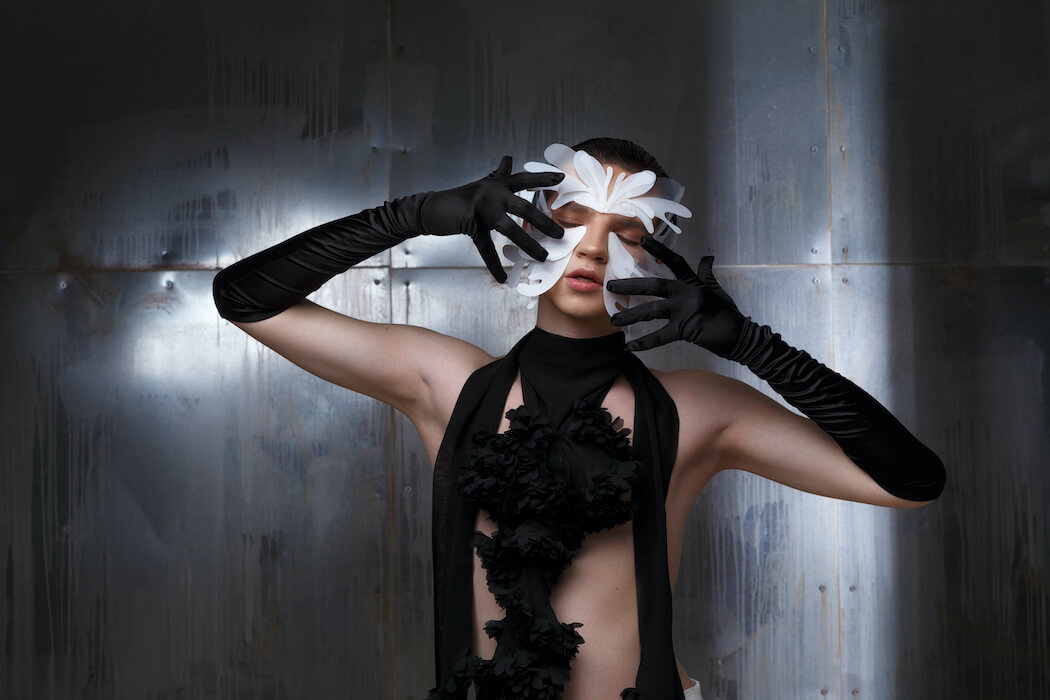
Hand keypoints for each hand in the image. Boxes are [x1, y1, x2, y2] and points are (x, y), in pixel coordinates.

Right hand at [419, 155, 564, 281]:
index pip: (524, 179)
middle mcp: (492, 193)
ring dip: (529, 245)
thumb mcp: (480, 185)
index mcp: (497, 184)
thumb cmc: (459, 199)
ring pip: (510, 229)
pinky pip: (486, 248)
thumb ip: (497, 174)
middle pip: (524, 207)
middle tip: (561, 235)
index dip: (543, 178)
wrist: (431, 209)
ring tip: (543, 257)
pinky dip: (494, 265)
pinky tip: (502, 278)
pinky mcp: (471, 224)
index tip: (562, 179)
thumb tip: (509, 157)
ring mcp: (481, 208)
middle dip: (545, 222)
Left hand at [605, 236, 746, 354]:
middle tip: (610, 285)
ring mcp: (686, 310)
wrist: (740, 335)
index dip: (659, 250)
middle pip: (654, 285)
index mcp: (693, 282)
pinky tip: (630, 346)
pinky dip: (644, 342)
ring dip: (630, 315)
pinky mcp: (686, 329)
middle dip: (630, 286)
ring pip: (651, 311)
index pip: (675, 262)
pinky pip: (660, 336)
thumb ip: (706, 273)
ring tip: (614, 320)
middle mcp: (687, 293)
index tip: (643, 240)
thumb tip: (707, 258)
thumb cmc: (727, 313)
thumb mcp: (716, 289)